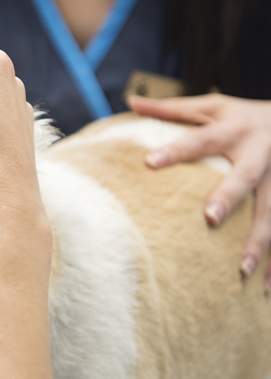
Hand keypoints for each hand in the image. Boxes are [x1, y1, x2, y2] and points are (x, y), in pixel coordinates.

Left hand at [130, 94, 270, 287]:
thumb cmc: (242, 115)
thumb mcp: (212, 104)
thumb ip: (172, 108)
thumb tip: (131, 101)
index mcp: (234, 129)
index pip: (200, 140)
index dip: (175, 149)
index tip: (149, 162)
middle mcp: (260, 153)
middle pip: (246, 176)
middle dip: (230, 197)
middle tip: (209, 218)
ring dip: (261, 241)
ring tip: (243, 270)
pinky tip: (266, 286)